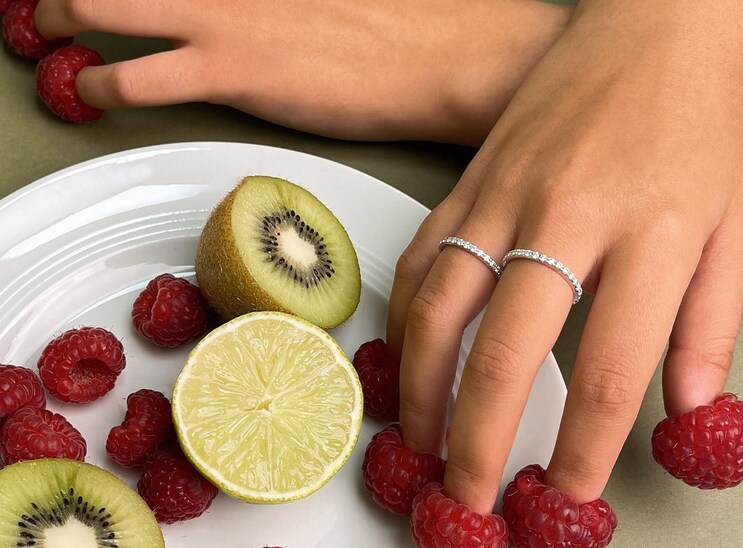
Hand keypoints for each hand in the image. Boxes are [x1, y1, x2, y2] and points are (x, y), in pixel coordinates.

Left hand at [33, 0, 567, 142]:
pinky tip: (91, 90)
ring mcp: (228, 13)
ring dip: (68, 12)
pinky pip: (147, 74)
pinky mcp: (237, 67)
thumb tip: (262, 13)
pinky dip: (107, 82)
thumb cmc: (402, 26)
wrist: (441, 53)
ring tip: (46, 31)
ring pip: (117, 2)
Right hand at [388, 2, 742, 512]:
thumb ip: (707, 334)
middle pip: (504, 358)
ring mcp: (504, 198)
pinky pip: (418, 265)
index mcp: (651, 237)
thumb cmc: (694, 129)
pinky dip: (404, 325)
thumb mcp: (730, 233)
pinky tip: (407, 364)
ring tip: (421, 446)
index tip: (564, 497)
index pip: (612, 374)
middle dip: (478, 446)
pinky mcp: (468, 186)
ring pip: (440, 314)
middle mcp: (566, 218)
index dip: (582, 453)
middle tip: (468, 499)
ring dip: (424, 395)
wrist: (650, 30)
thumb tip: (687, 417)